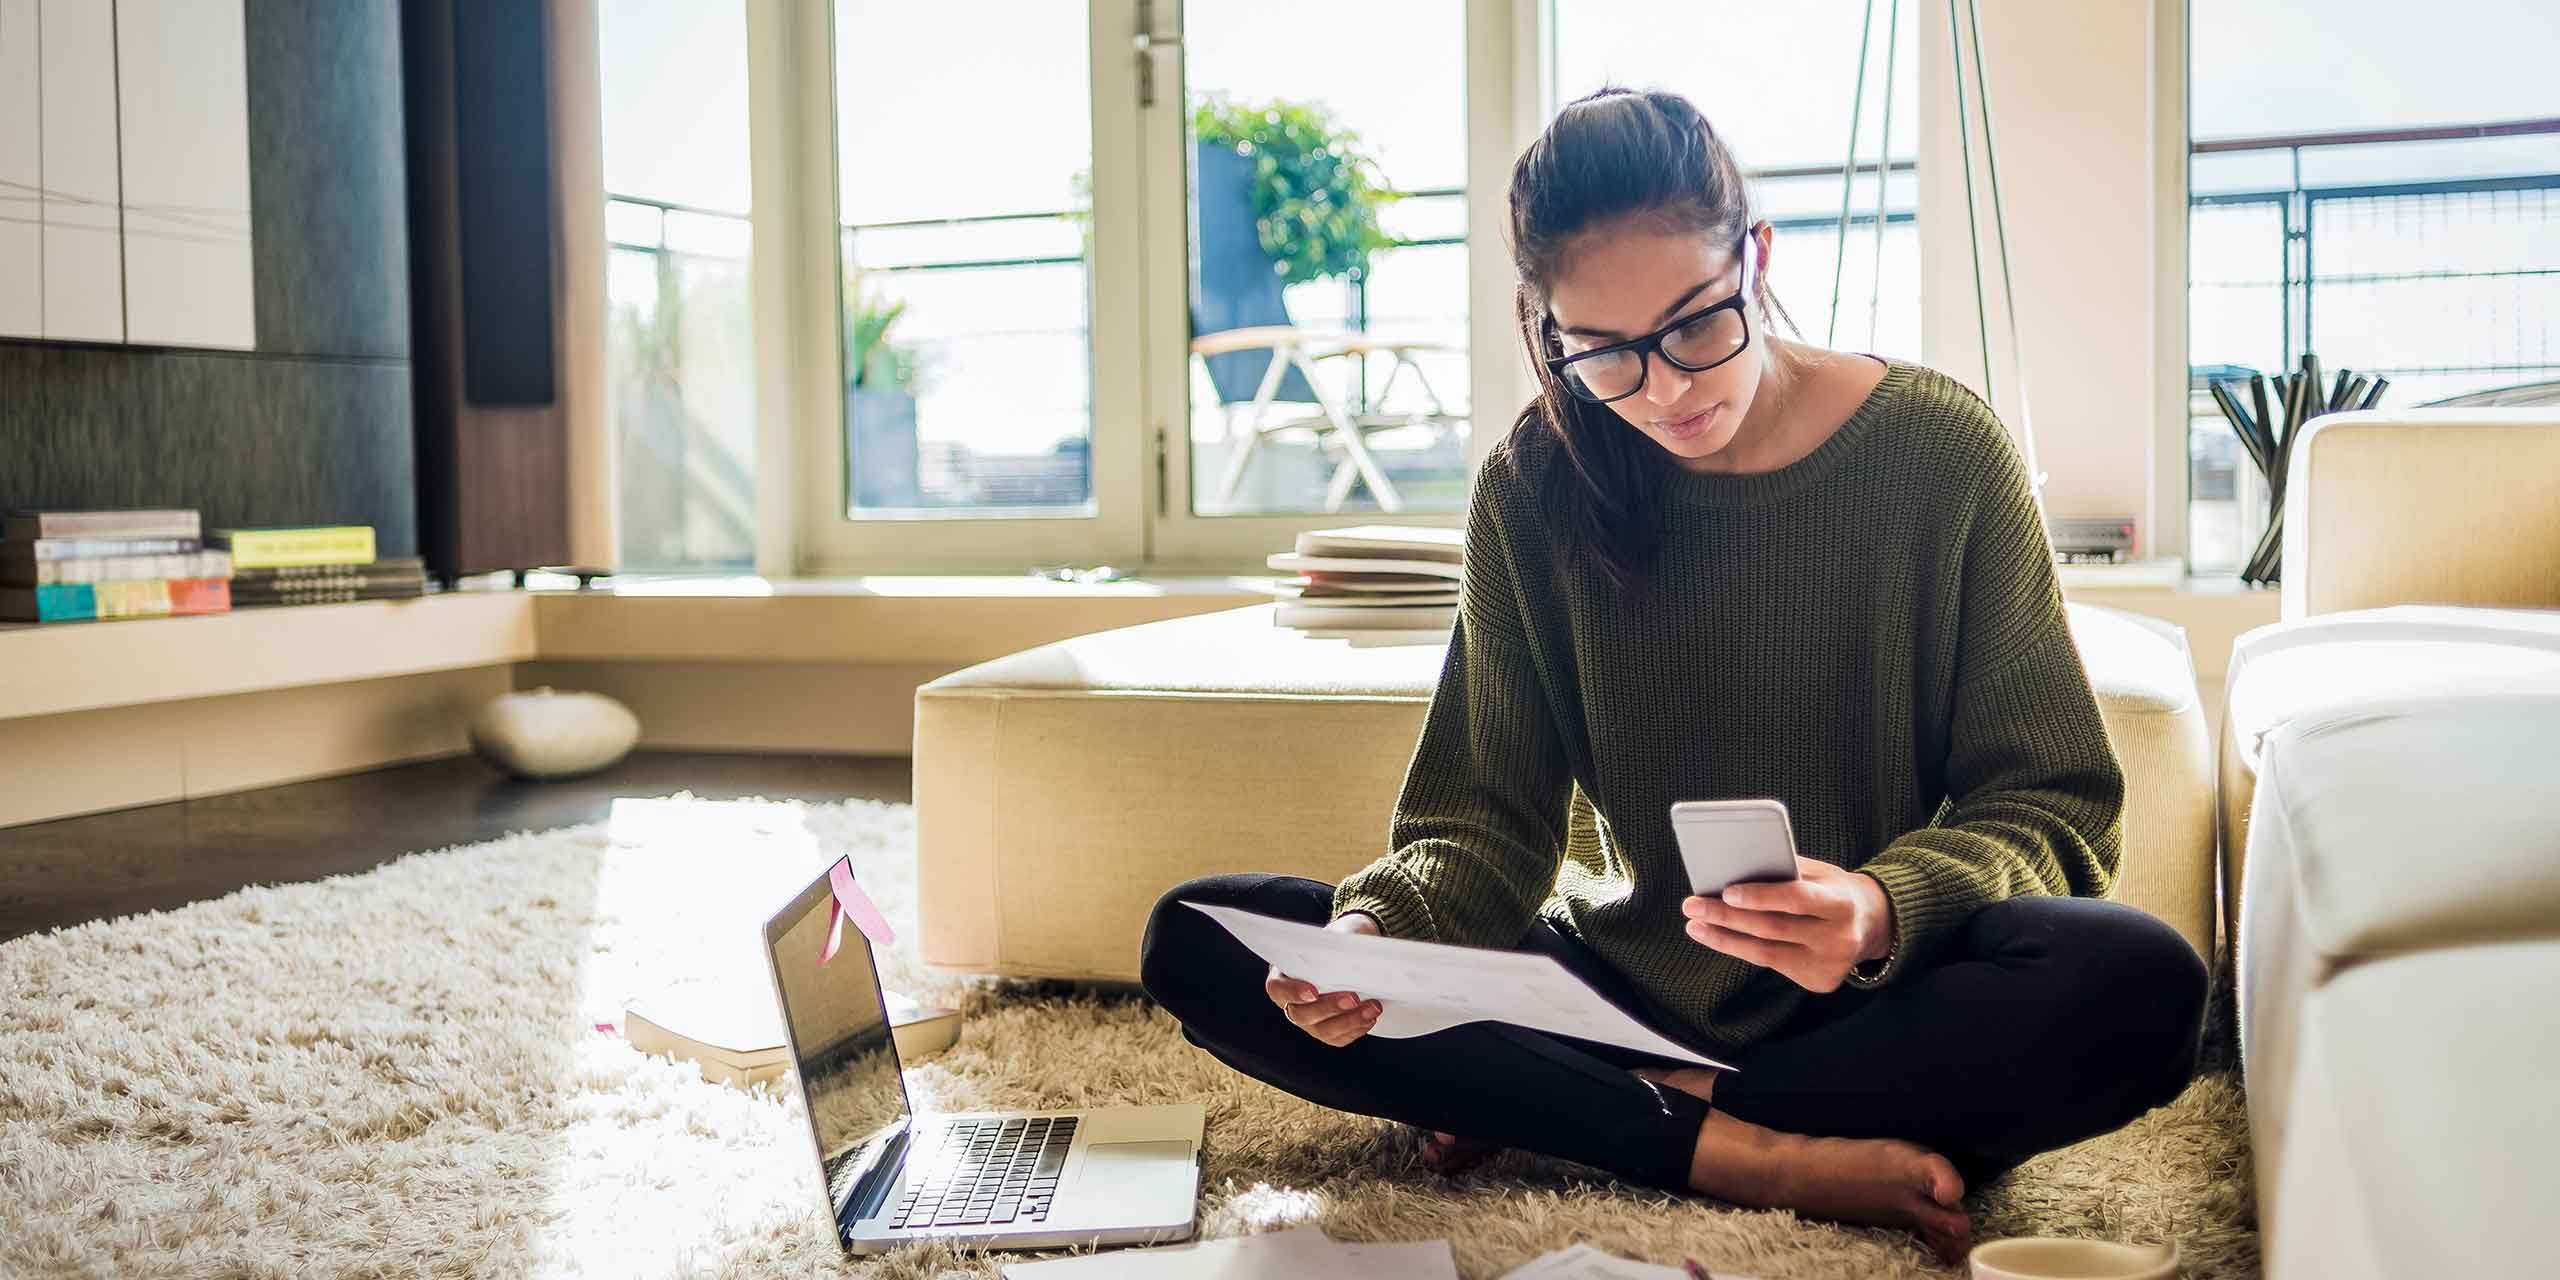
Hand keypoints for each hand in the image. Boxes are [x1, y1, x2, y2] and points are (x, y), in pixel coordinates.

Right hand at [1265, 912, 1384, 1046]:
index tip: (1313, 991)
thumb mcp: (1334, 936)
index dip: (1293, 992)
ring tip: (1372, 1008)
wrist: (1351, 953)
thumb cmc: (1337, 942)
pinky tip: (1370, 1017)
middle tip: (1353, 997)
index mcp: (1283, 976)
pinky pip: (1338, 1038)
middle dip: (1329, 1007)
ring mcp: (1309, 1021)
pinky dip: (1355, 1029)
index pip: (1278, 988)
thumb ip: (1333, 944)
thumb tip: (1347, 952)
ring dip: (1349, 1021)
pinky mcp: (1327, 1032)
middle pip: (1302, 1014)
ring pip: (1323, 1030)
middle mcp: (1291, 1003)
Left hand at [1681, 857, 1893, 993]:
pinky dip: (1741, 950)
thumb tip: (1734, 867)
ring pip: (1766, 952)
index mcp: (1842, 903)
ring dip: (1724, 938)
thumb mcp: (1820, 873)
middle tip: (1692, 905)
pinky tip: (1718, 937)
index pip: (1797, 899)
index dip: (1761, 896)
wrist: (1872, 924)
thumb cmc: (1833, 890)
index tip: (1726, 890)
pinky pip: (1772, 964)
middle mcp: (1839, 937)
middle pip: (1773, 927)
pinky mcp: (1820, 981)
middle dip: (1727, 916)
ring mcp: (1830, 963)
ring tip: (1695, 924)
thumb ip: (1786, 871)